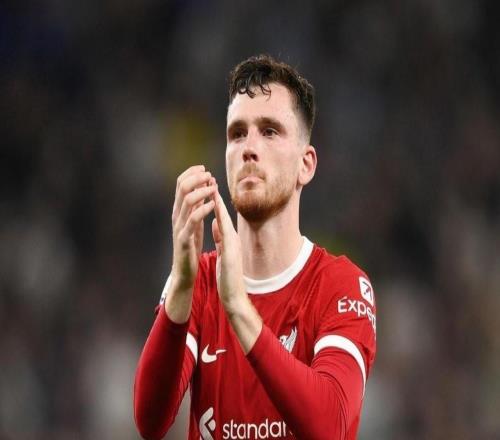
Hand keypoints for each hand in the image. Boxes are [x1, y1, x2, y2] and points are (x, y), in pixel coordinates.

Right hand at [166, 165, 215, 322]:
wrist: (184, 271)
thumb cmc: (190, 246)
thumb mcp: (194, 222)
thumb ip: (196, 206)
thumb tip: (203, 188)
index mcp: (179, 210)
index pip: (181, 183)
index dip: (191, 172)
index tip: (204, 169)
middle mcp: (177, 215)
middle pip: (182, 187)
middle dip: (197, 177)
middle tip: (210, 175)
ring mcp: (179, 226)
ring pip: (187, 200)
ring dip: (203, 190)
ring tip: (214, 187)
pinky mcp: (184, 238)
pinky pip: (193, 219)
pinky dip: (204, 209)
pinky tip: (214, 204)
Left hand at [212, 189, 261, 352]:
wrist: (234, 296)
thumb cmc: (229, 276)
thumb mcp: (223, 252)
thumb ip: (220, 238)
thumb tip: (216, 224)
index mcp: (228, 240)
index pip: (220, 217)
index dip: (214, 202)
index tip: (208, 187)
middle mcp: (232, 239)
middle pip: (224, 215)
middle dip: (216, 197)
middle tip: (211, 179)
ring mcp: (233, 245)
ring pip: (226, 221)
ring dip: (219, 206)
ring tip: (213, 190)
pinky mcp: (231, 253)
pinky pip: (225, 234)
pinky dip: (221, 222)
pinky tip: (217, 213)